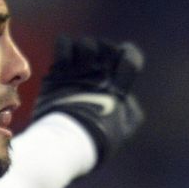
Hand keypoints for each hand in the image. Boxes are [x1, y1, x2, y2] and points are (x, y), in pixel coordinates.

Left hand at [33, 36, 145, 164]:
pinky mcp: (57, 74)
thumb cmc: (95, 142)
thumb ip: (129, 112)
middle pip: (107, 47)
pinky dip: (65, 48)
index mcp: (117, 90)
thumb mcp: (122, 131)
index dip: (129, 54)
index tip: (122, 62)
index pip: (131, 57)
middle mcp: (99, 77)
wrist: (65, 144)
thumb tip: (125, 98)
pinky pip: (64, 44)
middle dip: (105, 52)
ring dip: (84, 51)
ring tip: (80, 62)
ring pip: (86, 44)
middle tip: (97, 63)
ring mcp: (77, 73)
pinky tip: (65, 60)